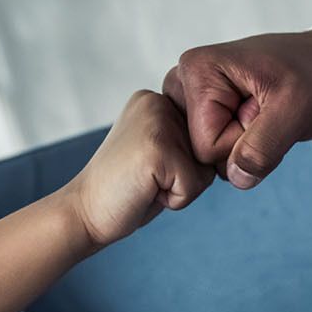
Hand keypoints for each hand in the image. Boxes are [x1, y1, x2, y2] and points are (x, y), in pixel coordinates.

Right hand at [63, 90, 214, 248]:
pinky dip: (175, 200)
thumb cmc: (125, 189)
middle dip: (185, 176)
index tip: (149, 168)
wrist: (82, 212)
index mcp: (154, 99)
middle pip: (209, 150)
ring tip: (146, 185)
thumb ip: (184, 138)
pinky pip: (194, 186)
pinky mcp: (158, 148)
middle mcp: (156, 101)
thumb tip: (228, 142)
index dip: (183, 165)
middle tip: (147, 178)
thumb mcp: (157, 150)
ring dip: (181, 188)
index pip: (204, 136)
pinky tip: (145, 192)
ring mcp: (157, 123)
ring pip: (206, 169)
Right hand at [162, 23, 311, 188]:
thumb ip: (264, 146)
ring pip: (207, 154)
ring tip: (263, 110)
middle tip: (268, 110)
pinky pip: (213, 149)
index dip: (244, 140)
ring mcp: (190, 95)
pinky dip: (240, 141)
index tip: (268, 110)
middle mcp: (183, 80)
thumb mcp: (299, 109)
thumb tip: (237, 178)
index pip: (206, 147)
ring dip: (242, 143)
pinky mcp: (201, 108)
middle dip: (241, 142)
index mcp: (197, 69)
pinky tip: (254, 115)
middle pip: (200, 152)